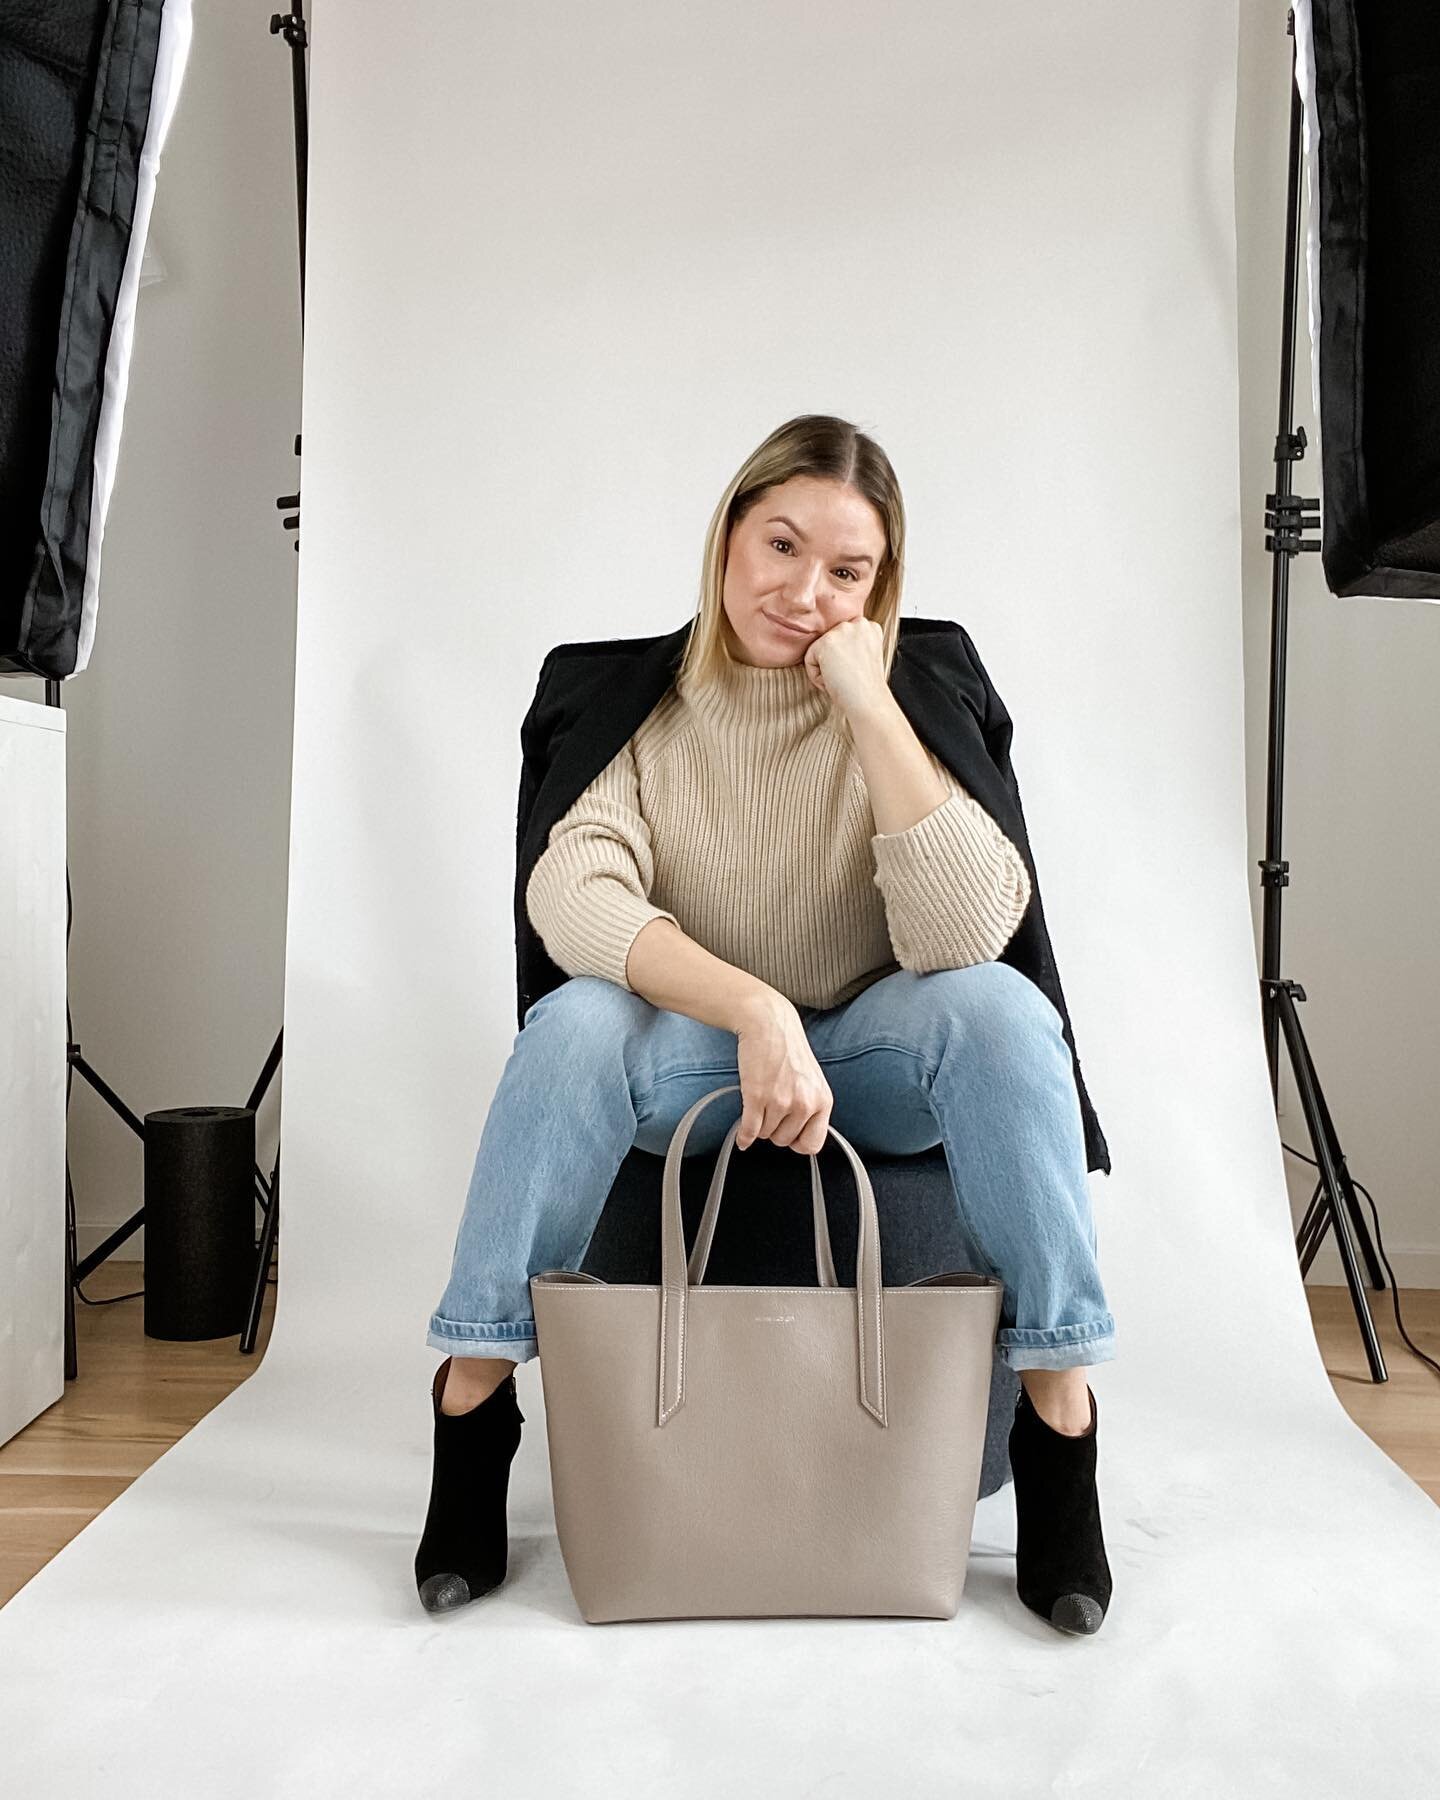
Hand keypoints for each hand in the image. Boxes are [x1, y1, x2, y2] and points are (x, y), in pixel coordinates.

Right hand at [733, 998, 833, 1155]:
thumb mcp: (811, 1081)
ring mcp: (780, 1100)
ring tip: (761, 1101)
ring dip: (759, 1123)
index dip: (797, 1142)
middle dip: (774, 1130)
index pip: (813, 1143)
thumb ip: (810, 1107)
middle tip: (771, 1110)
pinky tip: (742, 1135)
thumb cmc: (788, 1049)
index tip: (789, 1135)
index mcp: (822, 1100)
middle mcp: (805, 1103)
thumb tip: (799, 1138)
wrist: (768, 1024)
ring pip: (765, 1134)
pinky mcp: (757, 1096)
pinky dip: (743, 1136)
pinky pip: (749, 1130)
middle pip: (784, 1141)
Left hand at [801, 614, 889, 718]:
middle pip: (829, 642)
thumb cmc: (866, 688)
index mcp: (870, 627)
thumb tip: (834, 647)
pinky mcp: (827, 642)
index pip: (842, 638)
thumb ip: (852, 644)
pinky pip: (809, 659)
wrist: (869, 702)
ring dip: (826, 669)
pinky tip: (835, 680)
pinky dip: (816, 676)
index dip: (844, 659)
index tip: (854, 671)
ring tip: (843, 679)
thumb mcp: (865, 657)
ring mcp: (843, 630)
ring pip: (818, 650)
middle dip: (834, 662)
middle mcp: (858, 623)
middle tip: (848, 677)